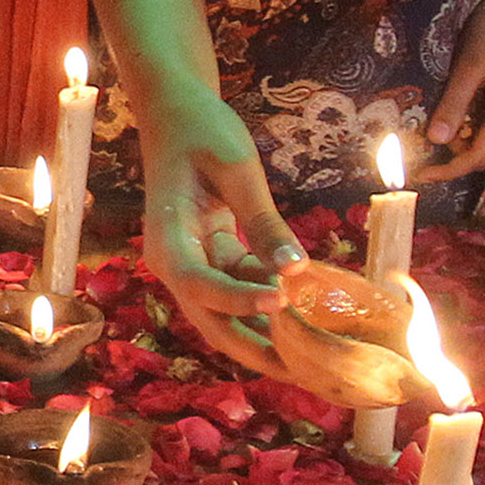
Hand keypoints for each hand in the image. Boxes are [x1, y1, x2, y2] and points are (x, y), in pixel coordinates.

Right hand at [129, 88, 298, 371]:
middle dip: (258, 350)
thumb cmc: (202, 130)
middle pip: (212, 322)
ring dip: (268, 336)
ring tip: (317, 356)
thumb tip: (295, 270)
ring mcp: (192, 266)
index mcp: (167, 239)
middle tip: (308, 371)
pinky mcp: (211, 262)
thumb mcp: (237, 168)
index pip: (199, 283)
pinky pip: (240, 293)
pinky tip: (310, 313)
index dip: (237, 300)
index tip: (282, 303)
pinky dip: (271, 304)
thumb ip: (264, 221)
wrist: (175, 112)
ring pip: (227, 317)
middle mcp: (174, 264)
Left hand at [422, 0, 484, 184]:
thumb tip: (436, 140)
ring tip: (436, 134)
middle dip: (454, 163)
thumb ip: (454, 103)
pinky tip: (457, 121)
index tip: (419, 177)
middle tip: (421, 159)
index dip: (448, 170)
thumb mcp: (469, 65)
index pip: (478, 156)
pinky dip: (476, 134)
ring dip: (465, 148)